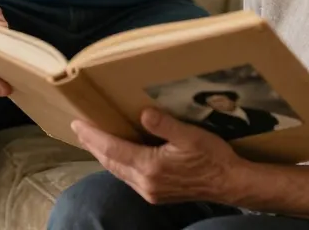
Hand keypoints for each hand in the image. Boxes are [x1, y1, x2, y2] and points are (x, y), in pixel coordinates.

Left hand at [71, 108, 245, 204]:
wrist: (230, 183)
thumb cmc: (212, 157)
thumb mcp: (190, 135)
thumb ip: (164, 125)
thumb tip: (143, 114)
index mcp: (150, 166)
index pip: (112, 149)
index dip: (93, 135)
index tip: (78, 124)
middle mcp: (145, 182)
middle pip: (110, 162)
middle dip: (93, 145)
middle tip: (79, 129)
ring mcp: (150, 191)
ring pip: (118, 171)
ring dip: (104, 155)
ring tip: (93, 140)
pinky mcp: (157, 195)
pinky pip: (128, 178)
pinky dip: (118, 164)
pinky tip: (118, 156)